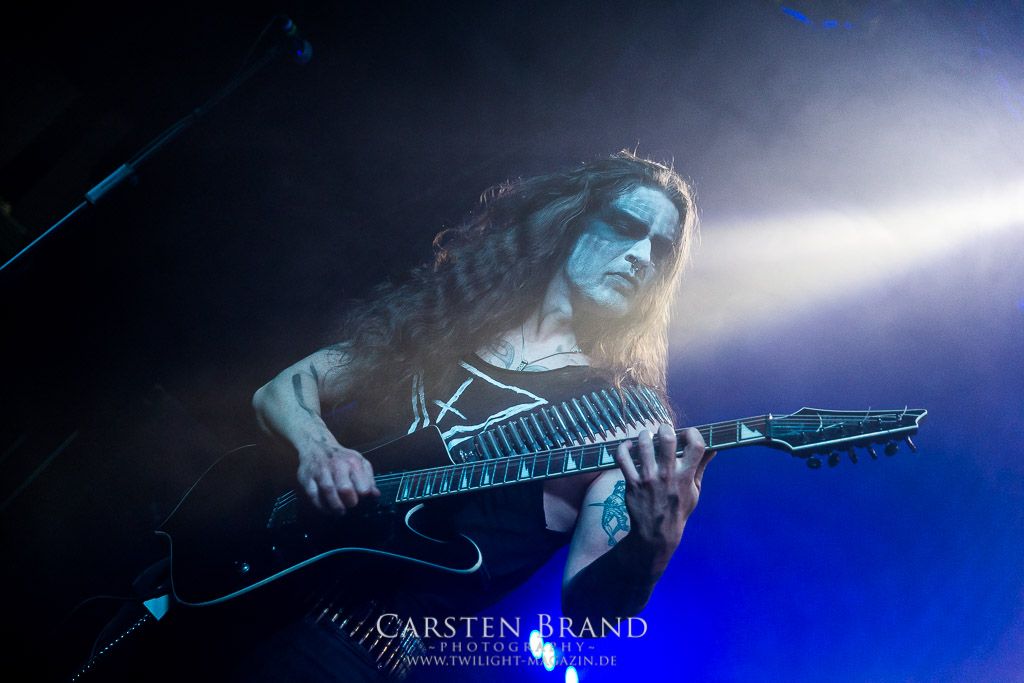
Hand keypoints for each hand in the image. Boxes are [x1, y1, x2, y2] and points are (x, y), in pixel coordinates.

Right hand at [296, 429, 379, 514]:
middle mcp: (336, 465)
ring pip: (328, 492)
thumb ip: (369, 479)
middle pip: (345, 489)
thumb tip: (376, 495)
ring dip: (335, 506)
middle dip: (349, 502)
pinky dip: (321, 506)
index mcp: (353, 462)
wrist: (316, 445)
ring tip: (340, 512)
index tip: (361, 498)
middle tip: (350, 505)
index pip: (363, 485)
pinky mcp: (307, 478)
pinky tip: (327, 509)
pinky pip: (314, 496)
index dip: (363, 495)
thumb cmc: (341, 457)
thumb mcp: (359, 462)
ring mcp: (320, 471)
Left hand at [614, 424, 714, 567]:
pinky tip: (628, 446)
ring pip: (643, 444)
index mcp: (686, 476)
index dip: (693, 433)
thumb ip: (702, 468)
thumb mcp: (695, 491)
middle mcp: (667, 474)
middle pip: (667, 438)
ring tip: (646, 436)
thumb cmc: (678, 510)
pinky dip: (624, 447)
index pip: (696, 445)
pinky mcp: (631, 482)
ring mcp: (648, 478)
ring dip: (644, 435)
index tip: (687, 433)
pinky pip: (623, 458)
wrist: (656, 533)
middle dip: (665, 428)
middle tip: (663, 430)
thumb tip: (713, 449)